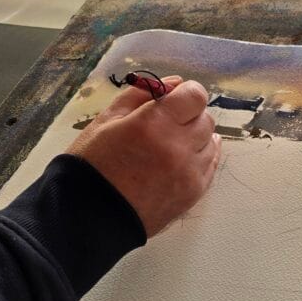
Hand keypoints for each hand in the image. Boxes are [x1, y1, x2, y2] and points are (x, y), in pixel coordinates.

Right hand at [67, 75, 221, 236]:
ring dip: (196, 138)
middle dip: (189, 115)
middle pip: (206, 118)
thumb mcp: (106, 120)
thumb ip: (140, 95)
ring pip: (211, 142)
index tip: (175, 98)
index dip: (187, 93)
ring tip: (170, 145)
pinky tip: (180, 160)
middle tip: (167, 123)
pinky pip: (210, 166)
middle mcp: (178, 147)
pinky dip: (199, 158)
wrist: (90, 217)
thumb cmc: (92, 165)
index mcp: (154, 124)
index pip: (195, 96)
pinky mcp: (194, 193)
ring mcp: (189, 172)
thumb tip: (173, 83)